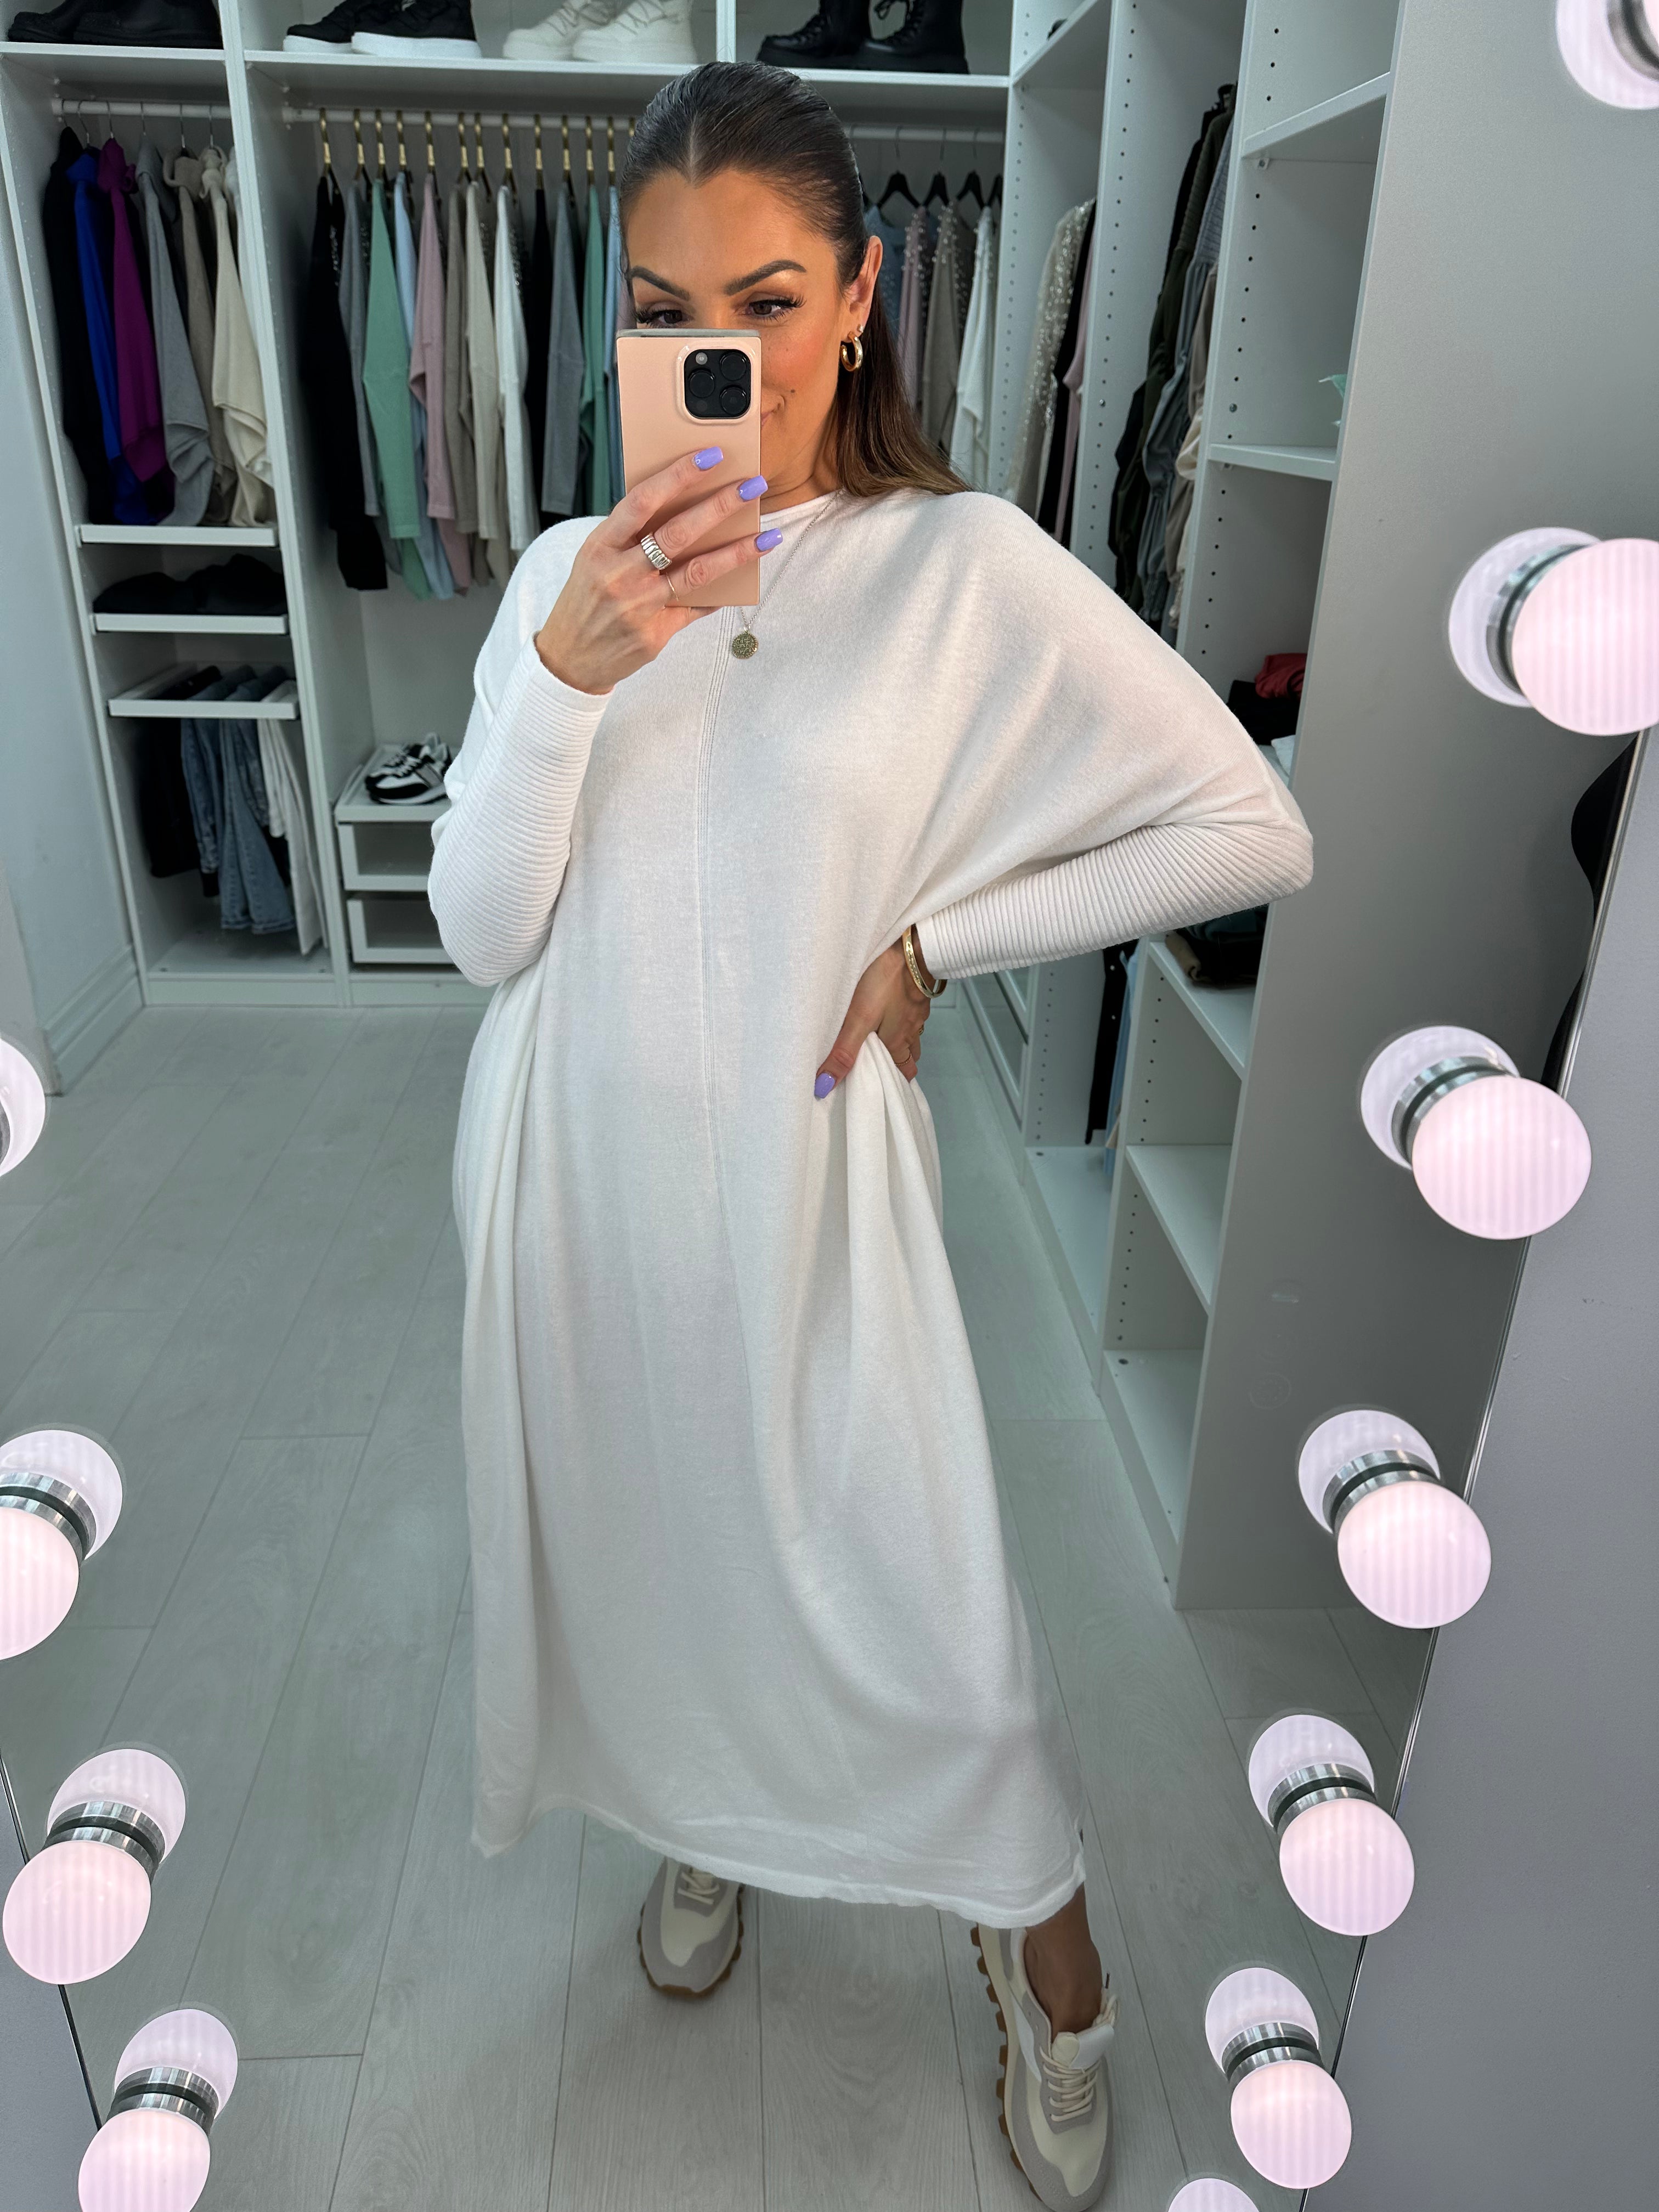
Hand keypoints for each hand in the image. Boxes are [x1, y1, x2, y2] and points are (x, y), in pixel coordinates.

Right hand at [534, 449, 777, 694]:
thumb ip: (629, 536)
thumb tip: (682, 506)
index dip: (678, 476)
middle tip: (753, 487)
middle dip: (720, 506)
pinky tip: (742, 580)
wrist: (569, 660)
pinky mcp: (654, 634)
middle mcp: (619, 574)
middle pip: (678, 533)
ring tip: (767, 537)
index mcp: (601, 546)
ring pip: (697, 572)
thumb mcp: (594, 560)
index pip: (643, 501)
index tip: (710, 456)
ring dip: (737, 553)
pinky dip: (719, 592)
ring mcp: (638, 606)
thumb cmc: (585, 601)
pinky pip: (696, 607)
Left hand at [815, 939, 934, 1095]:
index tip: (885, 1086)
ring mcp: (917, 1007)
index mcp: (899, 1040)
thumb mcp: (859, 1019)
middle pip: (910, 1053)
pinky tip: (890, 1007)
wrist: (911, 945)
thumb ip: (843, 1051)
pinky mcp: (917, 988)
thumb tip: (824, 1087)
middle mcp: (912, 1028)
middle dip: (898, 1062)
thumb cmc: (885, 982)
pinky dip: (902, 1015)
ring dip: (900, 1038)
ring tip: (881, 1038)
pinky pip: (911, 1010)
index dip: (897, 1080)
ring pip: (911, 1031)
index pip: (906, 1070)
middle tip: (880, 1065)